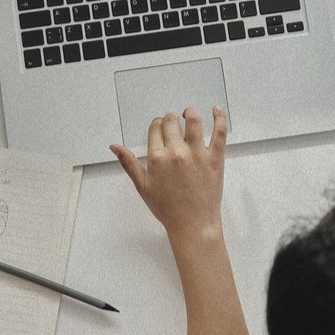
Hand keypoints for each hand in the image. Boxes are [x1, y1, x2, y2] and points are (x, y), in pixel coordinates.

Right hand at [110, 107, 226, 236]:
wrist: (193, 224)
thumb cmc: (167, 208)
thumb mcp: (142, 186)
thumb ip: (128, 163)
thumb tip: (115, 146)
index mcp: (157, 158)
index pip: (155, 128)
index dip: (156, 125)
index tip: (159, 128)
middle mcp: (176, 152)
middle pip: (171, 121)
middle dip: (170, 119)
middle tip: (173, 125)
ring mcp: (197, 154)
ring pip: (194, 120)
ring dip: (190, 113)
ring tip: (189, 115)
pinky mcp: (215, 158)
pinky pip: (219, 132)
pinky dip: (219, 117)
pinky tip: (216, 109)